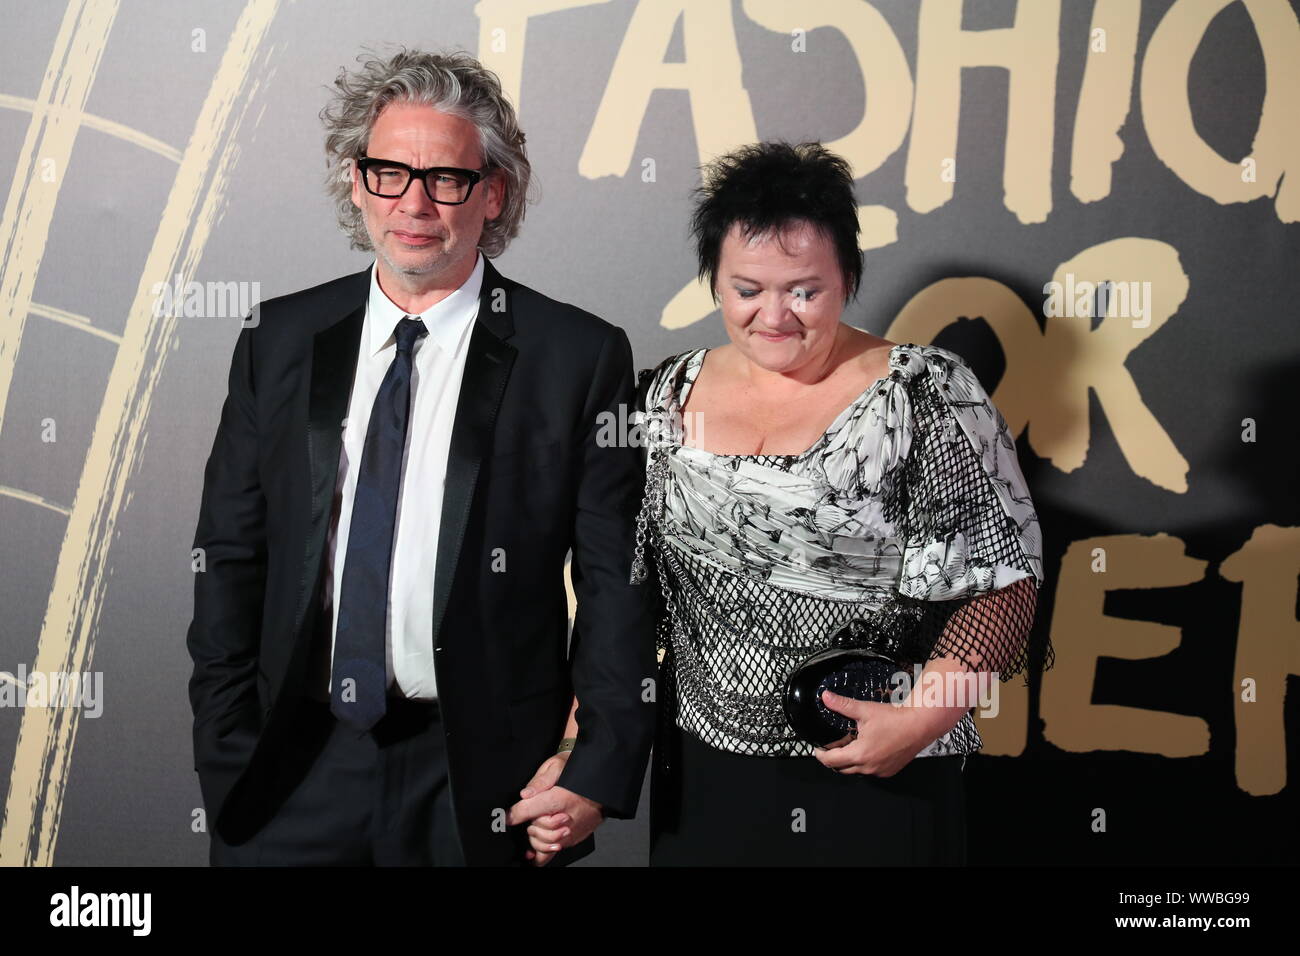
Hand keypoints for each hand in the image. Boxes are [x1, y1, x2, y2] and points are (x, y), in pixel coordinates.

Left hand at [507, 752, 603, 865]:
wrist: (601, 783)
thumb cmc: (576, 771)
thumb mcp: (557, 765)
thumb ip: (540, 780)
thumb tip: (525, 794)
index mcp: (561, 798)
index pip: (528, 810)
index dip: (513, 813)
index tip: (505, 816)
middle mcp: (567, 818)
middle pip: (535, 829)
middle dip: (528, 822)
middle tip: (531, 814)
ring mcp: (571, 831)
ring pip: (543, 844)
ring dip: (535, 837)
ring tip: (536, 826)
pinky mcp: (573, 839)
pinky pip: (552, 852)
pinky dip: (541, 851)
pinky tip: (533, 850)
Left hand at [811, 689, 947, 777]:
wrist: (920, 725)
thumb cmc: (896, 719)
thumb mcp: (864, 710)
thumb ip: (842, 704)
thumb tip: (826, 697)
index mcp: (860, 754)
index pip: (831, 761)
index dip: (820, 755)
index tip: (817, 749)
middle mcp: (869, 767)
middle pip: (841, 768)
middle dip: (834, 758)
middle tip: (832, 745)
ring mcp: (880, 771)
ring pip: (856, 770)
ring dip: (849, 760)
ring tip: (850, 743)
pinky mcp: (889, 771)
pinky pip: (870, 771)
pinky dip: (864, 763)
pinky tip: (866, 748)